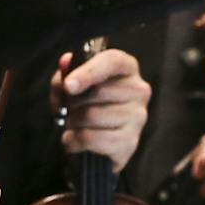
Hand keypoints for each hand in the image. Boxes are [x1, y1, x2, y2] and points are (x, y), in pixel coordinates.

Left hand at [51, 48, 151, 171]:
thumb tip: (66, 61)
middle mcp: (138, 90)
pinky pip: (92, 139)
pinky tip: (75, 139)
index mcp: (127, 68)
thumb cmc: (84, 104)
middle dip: (73, 102)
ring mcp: (138, 117)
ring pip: (92, 116)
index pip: (113, 61)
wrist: (94, 141)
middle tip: (67, 108)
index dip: (88, 72)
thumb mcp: (70, 84)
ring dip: (73, 122)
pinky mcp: (130, 142)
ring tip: (74, 124)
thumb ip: (66, 73)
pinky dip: (75, 140)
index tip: (68, 85)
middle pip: (98, 92)